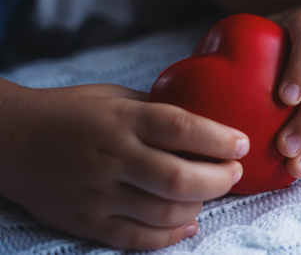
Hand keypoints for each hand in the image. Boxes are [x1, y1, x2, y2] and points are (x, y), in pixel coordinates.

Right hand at [0, 80, 248, 249]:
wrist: (11, 141)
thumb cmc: (72, 113)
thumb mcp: (115, 98)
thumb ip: (157, 111)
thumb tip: (205, 122)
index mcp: (122, 120)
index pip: (180, 128)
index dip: (219, 138)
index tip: (242, 142)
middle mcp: (112, 157)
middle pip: (178, 178)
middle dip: (219, 179)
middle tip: (234, 172)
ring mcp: (98, 194)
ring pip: (164, 212)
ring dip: (200, 205)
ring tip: (210, 193)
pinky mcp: (86, 222)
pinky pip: (138, 238)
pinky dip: (171, 235)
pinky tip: (189, 223)